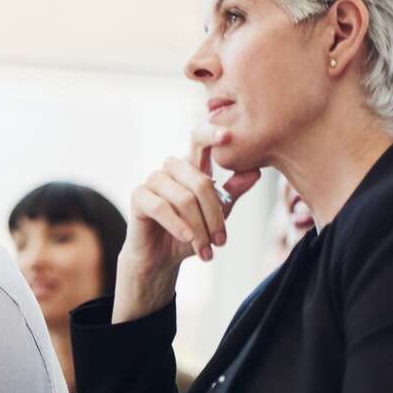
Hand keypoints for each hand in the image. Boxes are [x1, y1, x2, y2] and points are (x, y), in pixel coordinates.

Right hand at [114, 123, 260, 322]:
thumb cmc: (189, 234)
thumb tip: (255, 172)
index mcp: (190, 167)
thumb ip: (231, 193)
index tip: (228, 135)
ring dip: (199, 227)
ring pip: (184, 198)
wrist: (160, 259)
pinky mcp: (138, 197)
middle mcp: (170, 169)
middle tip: (221, 241)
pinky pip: (161, 208)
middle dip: (215, 215)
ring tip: (206, 249)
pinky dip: (178, 226)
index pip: (198, 140)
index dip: (211, 133)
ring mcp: (152, 181)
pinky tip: (188, 239)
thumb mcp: (216, 215)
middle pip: (199, 180)